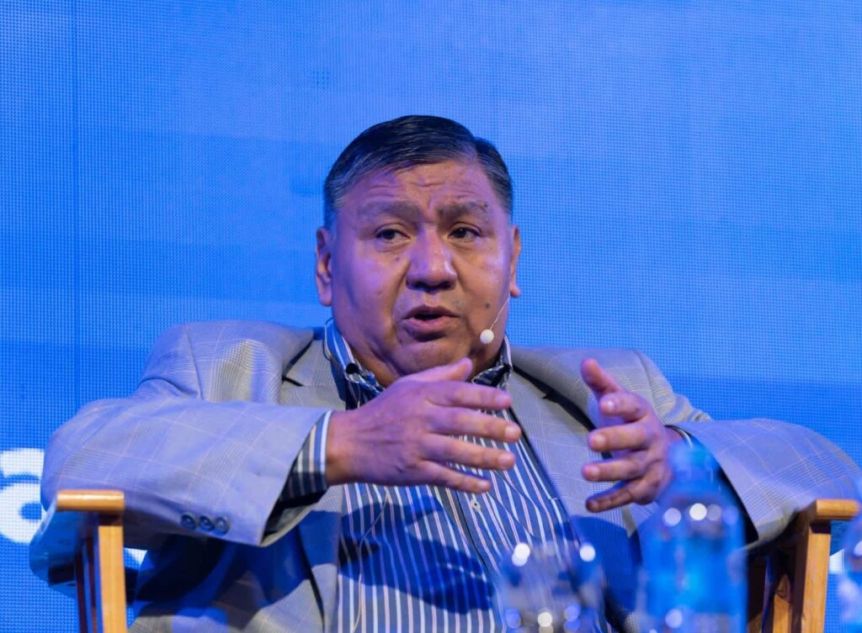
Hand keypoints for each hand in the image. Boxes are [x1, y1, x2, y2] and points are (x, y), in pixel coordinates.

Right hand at [325, 358, 520, 492]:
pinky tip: (485, 486)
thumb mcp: (408, 386)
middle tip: (516, 433)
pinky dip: (465, 482)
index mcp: (421, 395)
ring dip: (484, 457)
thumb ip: (440, 376)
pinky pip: (443, 476)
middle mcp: (420, 418)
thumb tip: (468, 364)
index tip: (507, 402)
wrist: (350, 443)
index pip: (457, 393)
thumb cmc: (384, 412)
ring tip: (509, 461)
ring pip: (455, 451)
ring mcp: (416, 446)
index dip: (483, 397)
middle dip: (490, 427)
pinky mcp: (412, 470)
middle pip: (460, 421)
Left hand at [579, 358, 681, 511]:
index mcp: (643, 414)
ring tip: (584, 472)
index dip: (620, 403)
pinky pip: (628, 495)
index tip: (604, 402)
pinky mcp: (646, 488)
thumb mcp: (619, 400)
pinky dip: (609, 501)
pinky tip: (589, 504)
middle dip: (614, 439)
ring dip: (608, 471)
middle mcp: (650, 439)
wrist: (665, 454)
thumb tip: (586, 362)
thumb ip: (602, 383)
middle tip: (590, 439)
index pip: (633, 406)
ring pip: (631, 469)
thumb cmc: (631, 422)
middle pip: (634, 439)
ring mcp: (650, 465)